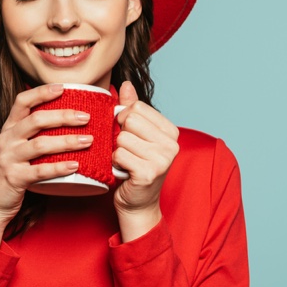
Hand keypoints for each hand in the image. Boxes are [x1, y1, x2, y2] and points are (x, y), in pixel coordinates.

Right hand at [0, 83, 91, 245]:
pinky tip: (76, 165)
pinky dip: (60, 168)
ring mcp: (8, 159)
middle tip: (86, 117)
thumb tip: (65, 121)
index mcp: (8, 129)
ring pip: (40, 144)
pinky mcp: (14, 178)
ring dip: (67, 141)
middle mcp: (6, 140)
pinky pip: (40, 171)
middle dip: (63, 116)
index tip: (63, 87)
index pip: (22, 101)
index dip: (42, 92)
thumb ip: (33, 135)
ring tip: (88, 140)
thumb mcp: (16, 148)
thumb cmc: (10, 173)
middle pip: (36, 120)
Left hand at [113, 81, 179, 241]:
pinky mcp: (148, 173)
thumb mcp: (136, 135)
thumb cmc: (135, 166)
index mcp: (171, 131)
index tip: (129, 135)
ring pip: (121, 138)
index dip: (124, 119)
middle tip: (128, 151)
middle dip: (120, 134)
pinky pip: (119, 154)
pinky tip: (124, 171)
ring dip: (117, 151)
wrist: (137, 203)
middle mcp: (171, 144)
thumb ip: (132, 109)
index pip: (137, 107)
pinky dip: (115, 163)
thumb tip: (126, 84)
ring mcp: (162, 159)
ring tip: (126, 162)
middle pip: (129, 119)